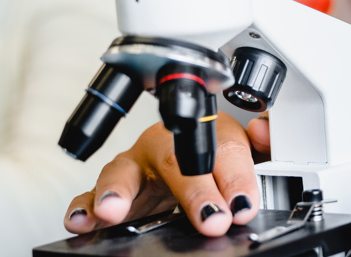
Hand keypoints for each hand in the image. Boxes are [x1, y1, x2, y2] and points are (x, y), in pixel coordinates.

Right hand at [65, 114, 269, 237]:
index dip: (235, 177)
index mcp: (204, 133)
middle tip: (211, 218)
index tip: (243, 205)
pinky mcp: (110, 193)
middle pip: (175, 159)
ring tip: (114, 212)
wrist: (184, 162)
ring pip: (121, 171)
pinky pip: (89, 196)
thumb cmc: (213, 157)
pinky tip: (83, 220)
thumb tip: (266, 130)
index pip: (224, 150)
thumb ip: (267, 142)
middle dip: (192, 190)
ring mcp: (134, 168)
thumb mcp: (250, 151)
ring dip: (116, 191)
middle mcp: (164, 147)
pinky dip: (83, 207)